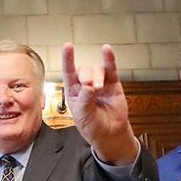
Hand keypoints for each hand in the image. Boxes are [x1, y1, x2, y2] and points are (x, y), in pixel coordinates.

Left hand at [62, 43, 140, 164]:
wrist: (109, 134)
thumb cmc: (92, 126)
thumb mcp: (83, 115)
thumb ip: (85, 100)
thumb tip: (89, 86)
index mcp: (73, 91)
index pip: (68, 72)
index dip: (68, 59)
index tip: (68, 46)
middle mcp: (85, 85)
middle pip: (84, 70)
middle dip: (86, 76)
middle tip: (90, 87)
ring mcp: (100, 83)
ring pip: (97, 69)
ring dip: (97, 76)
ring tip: (99, 88)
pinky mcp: (113, 84)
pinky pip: (111, 69)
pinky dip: (109, 59)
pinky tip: (107, 50)